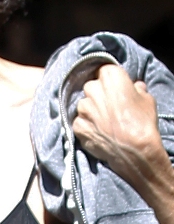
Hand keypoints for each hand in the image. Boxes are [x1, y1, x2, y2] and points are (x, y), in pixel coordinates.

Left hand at [72, 64, 162, 186]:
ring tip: (105, 123)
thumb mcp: (147, 100)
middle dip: (99, 96)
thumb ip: (137, 90)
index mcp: (110, 77)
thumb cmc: (143, 123)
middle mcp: (92, 88)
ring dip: (92, 112)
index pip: (104, 72)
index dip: (110, 82)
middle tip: (111, 108)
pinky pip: (80, 122)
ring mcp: (82, 108)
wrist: (135, 151)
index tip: (115, 90)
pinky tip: (99, 133)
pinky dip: (87, 126)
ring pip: (84, 105)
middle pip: (92, 88)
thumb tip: (135, 87)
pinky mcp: (77, 124)